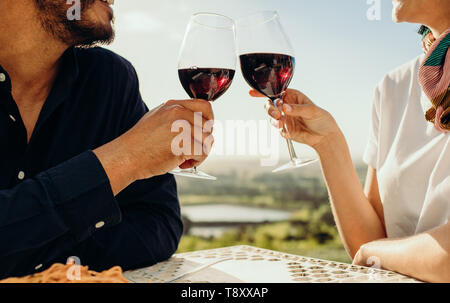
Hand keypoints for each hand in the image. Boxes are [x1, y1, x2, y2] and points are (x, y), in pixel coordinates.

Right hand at [94, 99, 213, 194]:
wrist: (126, 156)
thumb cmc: (140, 143)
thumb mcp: (157, 119)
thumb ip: (176, 116)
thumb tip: (197, 122)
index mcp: (173, 105)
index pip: (205, 106)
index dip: (208, 121)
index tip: (202, 132)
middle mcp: (178, 113)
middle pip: (209, 125)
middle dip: (204, 140)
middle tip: (191, 149)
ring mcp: (181, 127)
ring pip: (208, 140)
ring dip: (200, 152)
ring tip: (186, 158)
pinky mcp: (183, 143)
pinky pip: (203, 152)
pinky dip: (196, 161)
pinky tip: (183, 164)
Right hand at [250, 89, 340, 150]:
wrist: (325, 137)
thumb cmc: (322, 119)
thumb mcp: (312, 111)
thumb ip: (298, 109)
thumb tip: (285, 107)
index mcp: (293, 97)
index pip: (276, 92)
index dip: (264, 91)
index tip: (253, 93)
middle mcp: (287, 106)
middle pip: (270, 105)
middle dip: (270, 109)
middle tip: (277, 114)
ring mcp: (285, 118)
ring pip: (272, 117)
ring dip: (274, 120)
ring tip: (281, 124)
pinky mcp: (285, 129)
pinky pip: (277, 129)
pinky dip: (280, 130)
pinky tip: (287, 131)